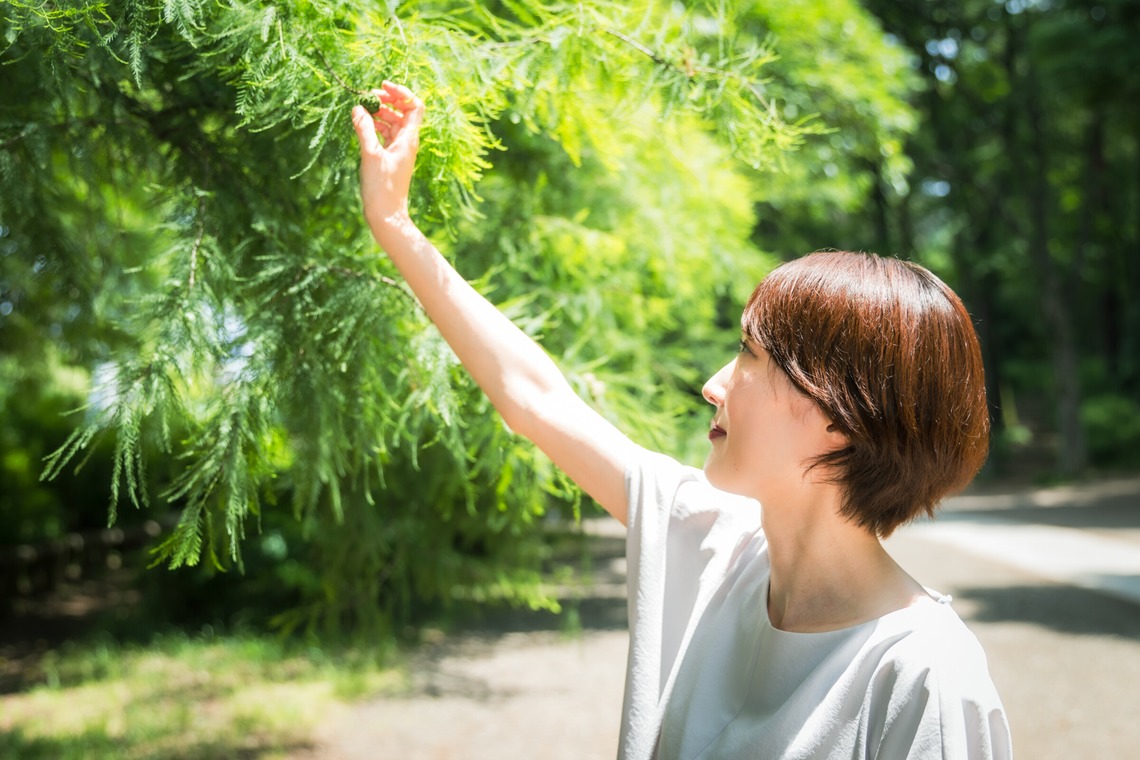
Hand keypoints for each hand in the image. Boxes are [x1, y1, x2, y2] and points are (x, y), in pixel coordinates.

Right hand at [350, 81, 424, 235]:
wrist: (387, 215)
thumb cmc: (382, 188)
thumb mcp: (370, 155)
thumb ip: (364, 129)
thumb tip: (357, 108)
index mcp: (409, 139)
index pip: (415, 106)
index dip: (401, 92)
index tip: (383, 86)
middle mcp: (407, 142)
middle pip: (403, 111)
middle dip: (387, 100)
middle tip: (367, 96)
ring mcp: (399, 149)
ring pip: (393, 122)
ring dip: (380, 112)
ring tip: (361, 108)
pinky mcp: (390, 157)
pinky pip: (385, 134)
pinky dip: (375, 125)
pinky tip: (362, 124)